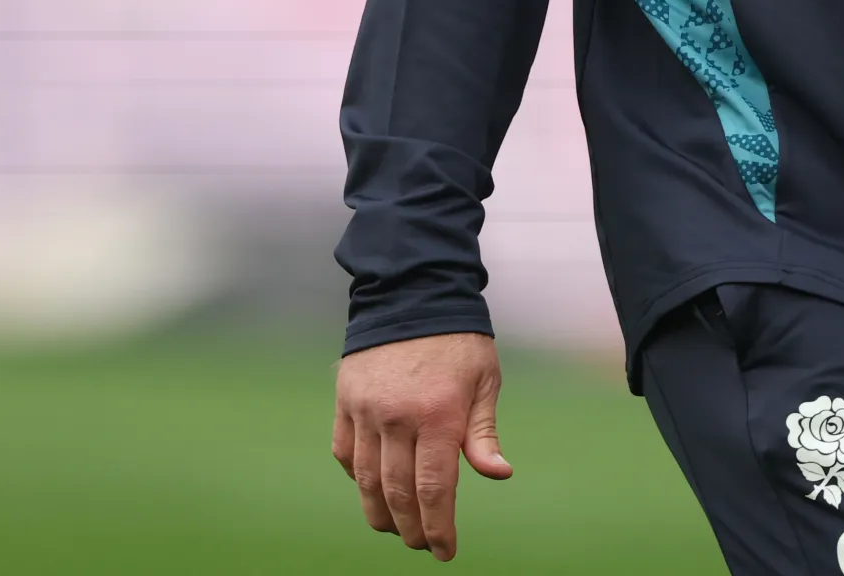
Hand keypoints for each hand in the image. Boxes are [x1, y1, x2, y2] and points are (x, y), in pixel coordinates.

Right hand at [334, 332, 511, 559]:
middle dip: (411, 528)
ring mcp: (367, 410)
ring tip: (394, 528)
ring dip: (379, 512)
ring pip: (366, 480)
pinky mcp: (346, 402)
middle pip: (398, 492)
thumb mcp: (486, 379)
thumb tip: (498, 474)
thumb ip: (484, 432)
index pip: (435, 488)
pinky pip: (345, 453)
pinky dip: (356, 477)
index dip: (438, 526)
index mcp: (439, 414)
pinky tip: (371, 488)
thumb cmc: (459, 339)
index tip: (444, 550)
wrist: (413, 292)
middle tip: (421, 544)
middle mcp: (398, 417)